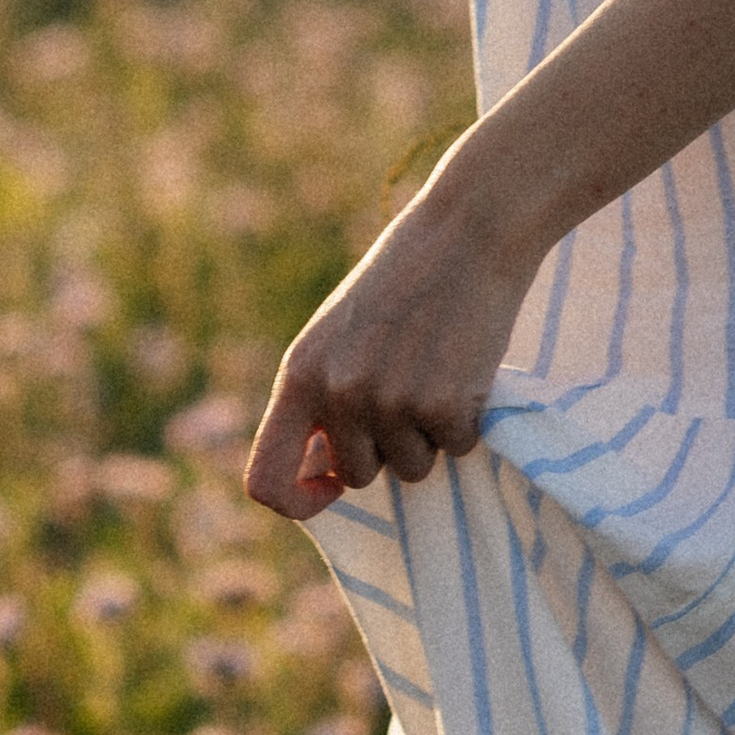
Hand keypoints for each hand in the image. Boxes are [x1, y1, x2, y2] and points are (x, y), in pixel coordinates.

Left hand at [244, 160, 537, 521]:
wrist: (466, 235)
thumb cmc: (404, 282)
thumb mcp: (338, 334)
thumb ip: (321, 396)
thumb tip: (320, 468)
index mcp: (299, 377)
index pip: (266, 479)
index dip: (297, 499)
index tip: (329, 486)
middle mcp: (336, 396)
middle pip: (357, 476)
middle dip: (386, 449)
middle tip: (409, 388)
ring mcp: (388, 403)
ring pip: (410, 468)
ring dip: (429, 435)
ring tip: (436, 372)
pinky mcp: (441, 406)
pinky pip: (456, 449)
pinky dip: (468, 420)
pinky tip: (466, 369)